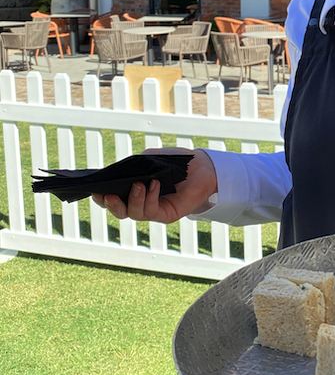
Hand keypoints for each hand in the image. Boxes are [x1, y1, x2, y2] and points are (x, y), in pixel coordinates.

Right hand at [91, 148, 217, 223]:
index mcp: (132, 190)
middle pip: (119, 211)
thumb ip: (132, 166)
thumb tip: (115, 172)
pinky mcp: (166, 214)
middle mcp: (140, 203)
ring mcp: (152, 210)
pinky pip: (152, 211)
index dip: (101, 197)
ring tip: (138, 185)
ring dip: (133, 199)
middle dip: (111, 204)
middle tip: (109, 195)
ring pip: (134, 213)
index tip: (94, 191)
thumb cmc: (173, 162)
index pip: (111, 199)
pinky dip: (149, 198)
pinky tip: (153, 185)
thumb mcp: (148, 160)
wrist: (200, 167)